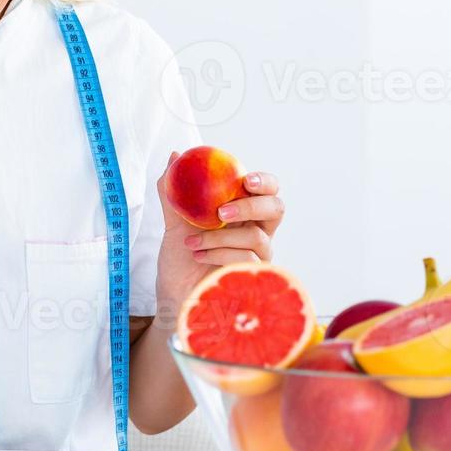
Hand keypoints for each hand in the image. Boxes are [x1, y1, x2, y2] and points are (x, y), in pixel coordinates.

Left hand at [154, 153, 284, 319]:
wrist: (173, 294)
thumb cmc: (179, 260)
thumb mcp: (173, 222)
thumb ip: (174, 191)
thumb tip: (175, 156)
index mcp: (244, 214)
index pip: (269, 191)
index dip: (264, 181)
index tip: (245, 179)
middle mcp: (257, 233)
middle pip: (277, 208)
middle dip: (251, 206)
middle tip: (222, 212)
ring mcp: (259, 257)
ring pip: (257, 237)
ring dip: (219, 237)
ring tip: (192, 243)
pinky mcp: (254, 278)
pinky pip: (246, 259)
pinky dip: (218, 254)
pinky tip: (198, 256)